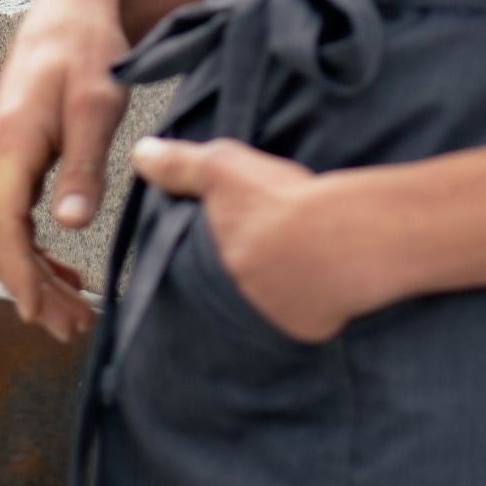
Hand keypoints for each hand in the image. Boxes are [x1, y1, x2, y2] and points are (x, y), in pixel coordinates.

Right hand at [0, 0, 142, 341]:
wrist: (72, 7)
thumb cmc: (89, 51)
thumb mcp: (97, 105)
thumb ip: (84, 165)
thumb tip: (72, 226)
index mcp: (9, 145)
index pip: (2, 230)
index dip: (20, 279)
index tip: (44, 317)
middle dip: (28, 290)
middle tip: (70, 327)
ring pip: (2, 231)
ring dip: (31, 275)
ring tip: (70, 311)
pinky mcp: (12, 153)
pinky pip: (12, 214)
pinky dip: (32, 250)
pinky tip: (63, 270)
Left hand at [131, 136, 385, 342]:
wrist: (345, 239)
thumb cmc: (281, 203)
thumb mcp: (222, 167)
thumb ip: (180, 165)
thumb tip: (141, 155)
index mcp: (212, 263)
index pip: (199, 263)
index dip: (215, 247)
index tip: (232, 235)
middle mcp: (236, 298)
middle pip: (235, 282)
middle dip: (247, 266)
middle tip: (268, 243)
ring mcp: (271, 317)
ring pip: (267, 300)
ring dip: (278, 284)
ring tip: (296, 259)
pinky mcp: (307, 331)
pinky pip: (302, 316)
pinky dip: (308, 302)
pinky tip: (321, 280)